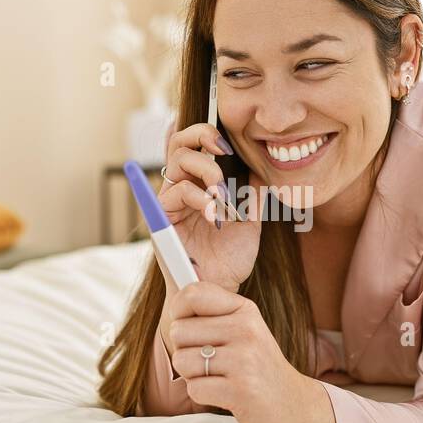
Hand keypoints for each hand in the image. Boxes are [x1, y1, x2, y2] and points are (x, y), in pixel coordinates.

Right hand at [160, 122, 260, 292]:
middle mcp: (181, 188)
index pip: (195, 145)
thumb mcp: (250, 220)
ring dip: (207, 171)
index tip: (228, 138)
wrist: (220, 290)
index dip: (206, 131)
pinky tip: (214, 215)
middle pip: (179, 141)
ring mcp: (170, 202)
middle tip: (224, 150)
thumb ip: (253, 192)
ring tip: (223, 196)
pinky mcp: (161, 218)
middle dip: (202, 135)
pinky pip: (175, 191)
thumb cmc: (230, 258)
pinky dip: (199, 198)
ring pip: (177, 159)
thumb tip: (261, 165)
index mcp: (200, 184)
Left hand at [166, 281, 337, 422]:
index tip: (189, 326)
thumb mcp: (244, 328)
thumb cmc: (257, 365)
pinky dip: (203, 394)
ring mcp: (244, 360)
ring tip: (218, 376)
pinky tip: (224, 392)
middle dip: (185, 350)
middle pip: (178, 331)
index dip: (179, 312)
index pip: (193, 294)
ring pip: (181, 361)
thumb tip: (174, 304)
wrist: (292, 402)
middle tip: (211, 360)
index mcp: (244, 310)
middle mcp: (246, 330)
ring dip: (193, 375)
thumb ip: (213, 314)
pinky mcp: (240, 390)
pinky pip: (194, 388)